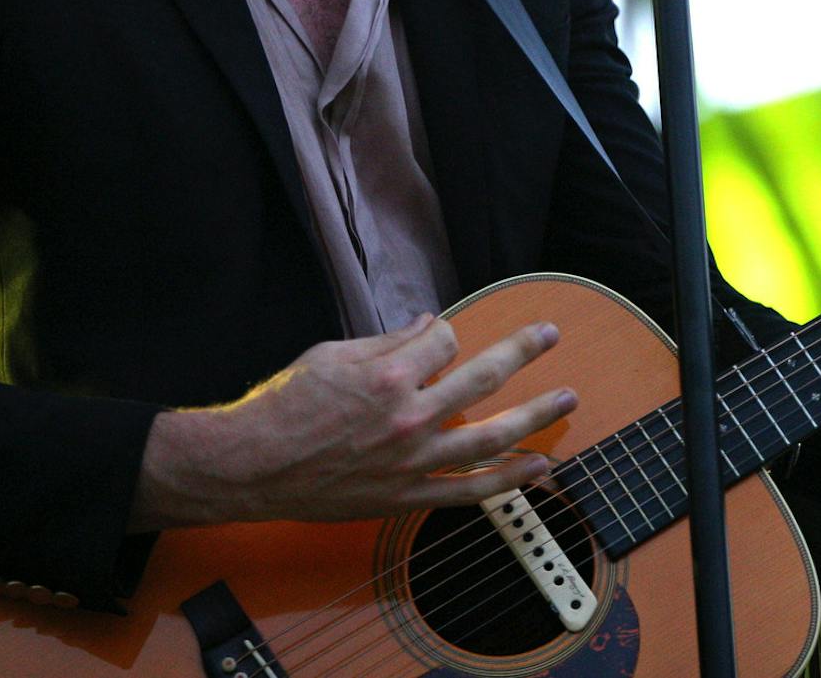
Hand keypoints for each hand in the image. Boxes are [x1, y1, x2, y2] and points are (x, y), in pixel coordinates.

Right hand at [132, 315, 576, 528]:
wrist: (252, 467)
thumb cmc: (284, 405)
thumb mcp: (332, 353)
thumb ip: (388, 339)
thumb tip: (431, 324)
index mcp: (389, 374)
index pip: (445, 341)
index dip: (444, 334)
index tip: (437, 338)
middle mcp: (408, 416)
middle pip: (483, 377)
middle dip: (522, 351)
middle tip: (550, 335)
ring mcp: (411, 461)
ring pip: (489, 437)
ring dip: (535, 416)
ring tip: (567, 399)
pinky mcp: (406, 497)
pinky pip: (468, 493)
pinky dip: (507, 482)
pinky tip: (538, 468)